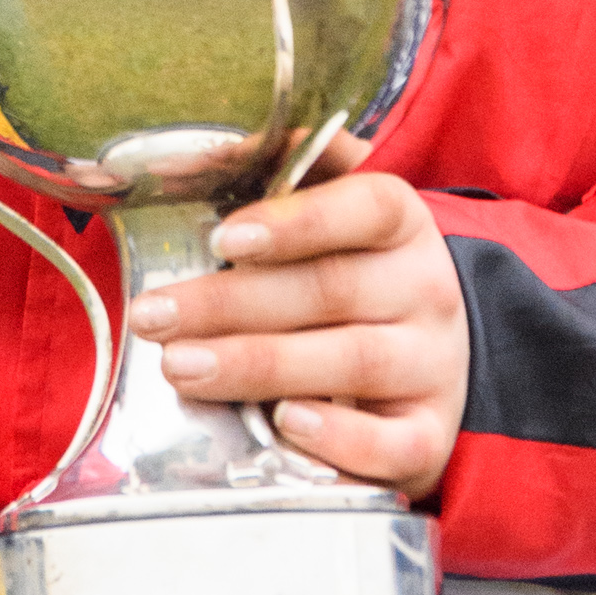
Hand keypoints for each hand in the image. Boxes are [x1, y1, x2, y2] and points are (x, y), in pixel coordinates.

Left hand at [125, 146, 469, 498]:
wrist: (440, 348)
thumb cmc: (361, 269)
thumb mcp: (340, 206)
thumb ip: (289, 173)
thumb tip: (212, 149)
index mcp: (402, 221)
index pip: (363, 207)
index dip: (295, 221)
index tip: (222, 240)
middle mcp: (425, 288)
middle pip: (330, 290)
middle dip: (231, 304)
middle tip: (155, 317)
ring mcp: (433, 365)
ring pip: (352, 362)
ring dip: (258, 366)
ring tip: (182, 367)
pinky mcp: (430, 436)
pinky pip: (393, 445)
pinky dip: (339, 438)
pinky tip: (284, 424)